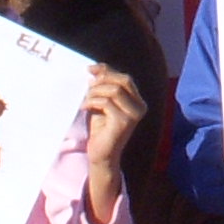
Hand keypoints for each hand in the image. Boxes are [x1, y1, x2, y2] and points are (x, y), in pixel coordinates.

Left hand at [81, 69, 141, 218]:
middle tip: (87, 86)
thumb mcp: (101, 103)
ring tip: (85, 100)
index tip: (90, 69)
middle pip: (123, 80)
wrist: (101, 155)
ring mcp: (134, 115)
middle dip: (102, 79)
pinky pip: (107, 103)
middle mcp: (140, 107)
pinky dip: (92, 102)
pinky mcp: (124, 122)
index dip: (107, 70)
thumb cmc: (100, 129)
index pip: (125, 78)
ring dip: (95, 92)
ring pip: (114, 90)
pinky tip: (84, 107)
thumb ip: (102, 87)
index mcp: (137, 101)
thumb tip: (95, 68)